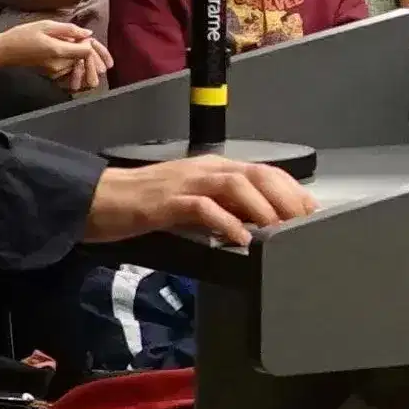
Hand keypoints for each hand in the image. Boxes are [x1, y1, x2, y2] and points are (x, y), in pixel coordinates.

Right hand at [0, 18, 111, 93]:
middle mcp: (60, 66)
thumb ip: (69, 29)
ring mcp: (56, 73)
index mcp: (58, 51)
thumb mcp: (46, 25)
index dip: (87, 42)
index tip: (78, 35)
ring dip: (76, 54)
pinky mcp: (53, 76)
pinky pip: (69, 69)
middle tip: (71, 38)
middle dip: (83, 48)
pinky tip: (58, 51)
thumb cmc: (23, 35)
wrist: (5, 52)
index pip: (87, 51)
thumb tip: (88, 33)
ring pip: (77, 64)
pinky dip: (69, 60)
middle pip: (84, 59)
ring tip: (62, 43)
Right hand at [85, 154, 315, 248]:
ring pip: (234, 185)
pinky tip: (240, 240)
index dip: (291, 189)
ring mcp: (186, 183)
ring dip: (261, 207)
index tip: (312, 211)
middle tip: (304, 223)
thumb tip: (256, 227)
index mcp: (213, 168)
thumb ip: (222, 209)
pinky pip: (203, 208)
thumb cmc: (145, 205)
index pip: (263, 171)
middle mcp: (204, 170)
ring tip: (279, 230)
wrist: (97, 200)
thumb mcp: (193, 203)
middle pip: (256, 174)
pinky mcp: (167, 202)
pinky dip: (225, 223)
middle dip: (285, 197)